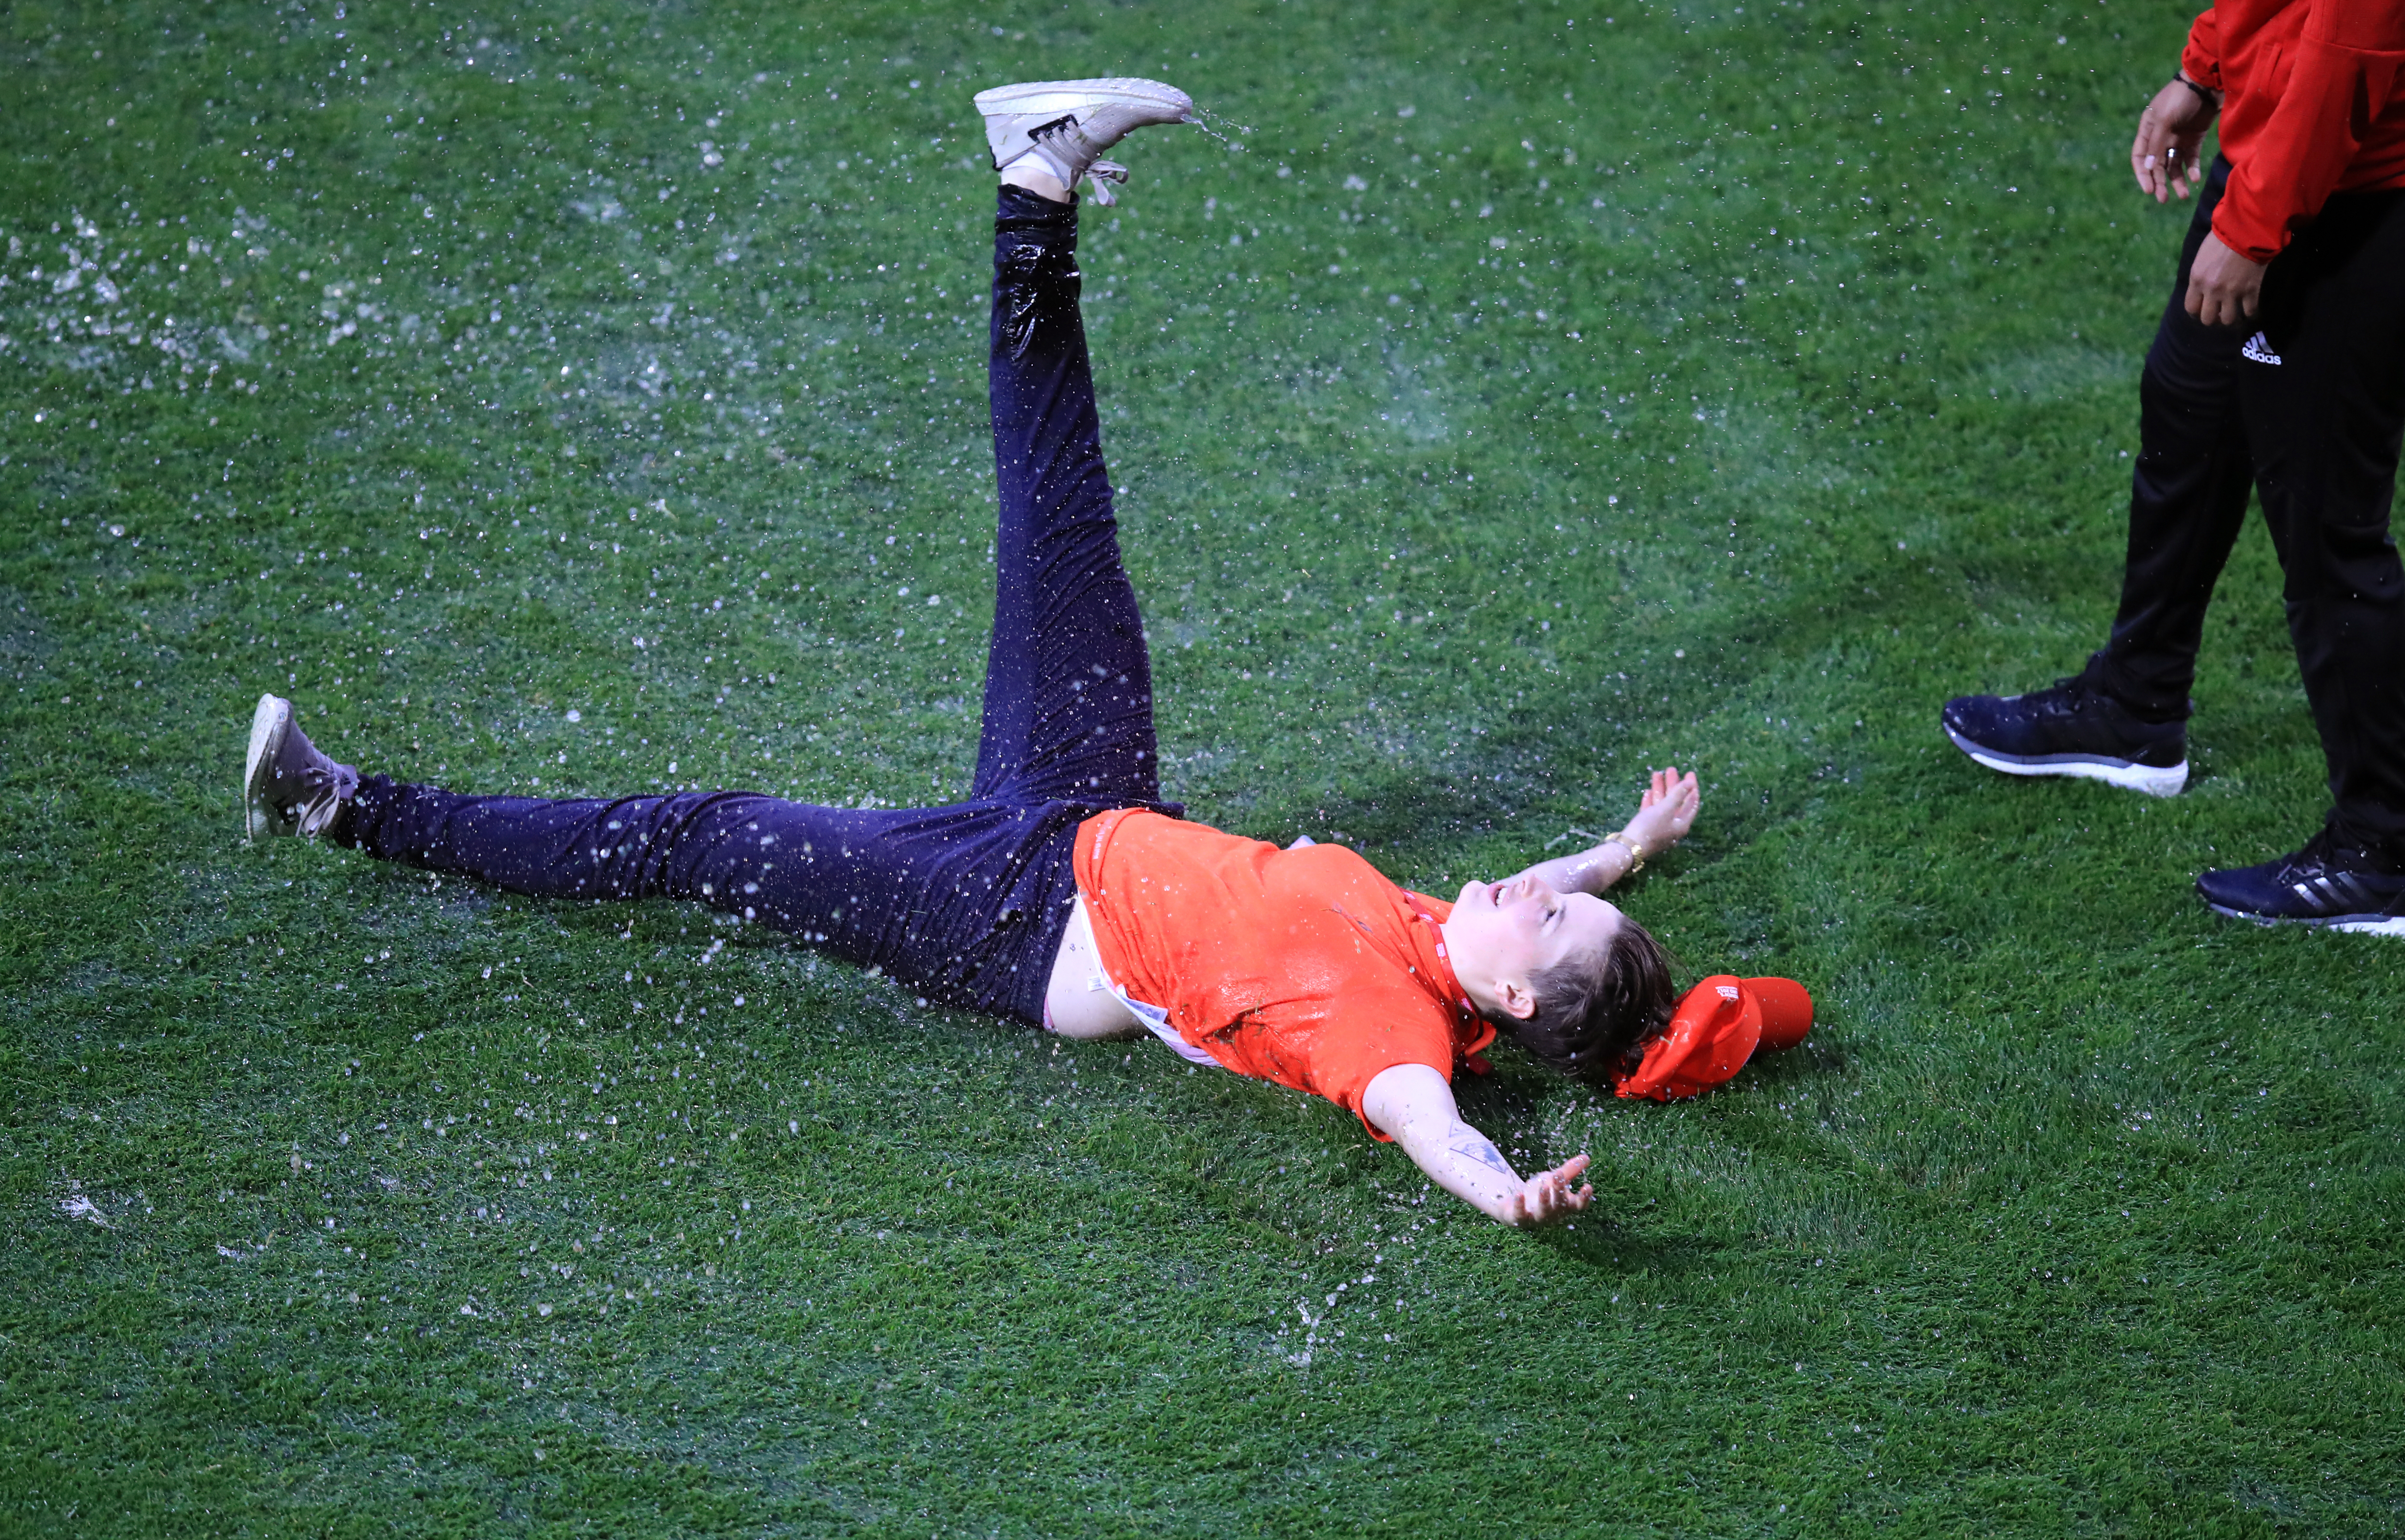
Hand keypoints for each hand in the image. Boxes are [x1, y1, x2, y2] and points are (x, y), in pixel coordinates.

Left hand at [1503, 1154, 1593, 1227]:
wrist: (1519, 1208)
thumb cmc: (1543, 1194)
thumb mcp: (1556, 1181)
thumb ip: (1570, 1171)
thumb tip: (1586, 1157)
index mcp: (1565, 1206)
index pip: (1578, 1205)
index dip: (1584, 1198)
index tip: (1587, 1186)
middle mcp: (1553, 1213)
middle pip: (1559, 1204)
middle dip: (1559, 1190)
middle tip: (1558, 1174)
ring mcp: (1537, 1217)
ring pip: (1543, 1211)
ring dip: (1544, 1199)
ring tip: (1544, 1187)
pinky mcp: (1520, 1218)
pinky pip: (1520, 1214)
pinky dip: (1520, 1205)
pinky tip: (1519, 1193)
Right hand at [1618, 766, 1700, 857]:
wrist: (1628, 848)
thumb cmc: (1650, 827)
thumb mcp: (1665, 809)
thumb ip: (1678, 795)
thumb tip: (1690, 783)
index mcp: (1682, 824)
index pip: (1691, 803)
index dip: (1691, 788)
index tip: (1689, 773)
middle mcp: (1673, 827)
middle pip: (1676, 802)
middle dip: (1673, 785)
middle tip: (1670, 769)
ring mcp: (1659, 829)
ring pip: (1662, 806)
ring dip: (1660, 790)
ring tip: (1656, 773)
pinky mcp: (1646, 830)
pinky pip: (1651, 813)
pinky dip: (1651, 802)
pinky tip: (1647, 792)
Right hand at [2132, 76, 2216, 202]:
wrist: (2208, 81)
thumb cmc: (2181, 97)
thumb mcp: (2165, 119)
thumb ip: (2157, 144)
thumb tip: (2147, 168)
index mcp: (2147, 130)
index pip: (2139, 158)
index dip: (2142, 175)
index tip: (2149, 190)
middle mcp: (2161, 137)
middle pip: (2156, 166)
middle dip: (2160, 183)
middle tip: (2164, 199)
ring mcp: (2178, 138)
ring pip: (2174, 165)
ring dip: (2177, 181)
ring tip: (2183, 196)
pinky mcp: (2195, 138)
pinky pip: (2191, 158)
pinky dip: (2192, 169)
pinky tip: (2195, 179)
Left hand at [2184, 232, 2265, 326]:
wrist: (2246, 230)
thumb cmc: (2222, 238)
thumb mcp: (2201, 258)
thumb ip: (2200, 276)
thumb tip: (2200, 287)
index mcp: (2197, 281)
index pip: (2191, 308)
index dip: (2196, 312)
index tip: (2202, 311)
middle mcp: (2212, 290)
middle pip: (2208, 319)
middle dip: (2213, 319)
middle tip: (2219, 314)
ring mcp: (2232, 292)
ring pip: (2228, 319)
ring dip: (2231, 319)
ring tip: (2235, 314)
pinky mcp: (2251, 290)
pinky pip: (2250, 311)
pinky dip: (2250, 314)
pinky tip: (2250, 311)